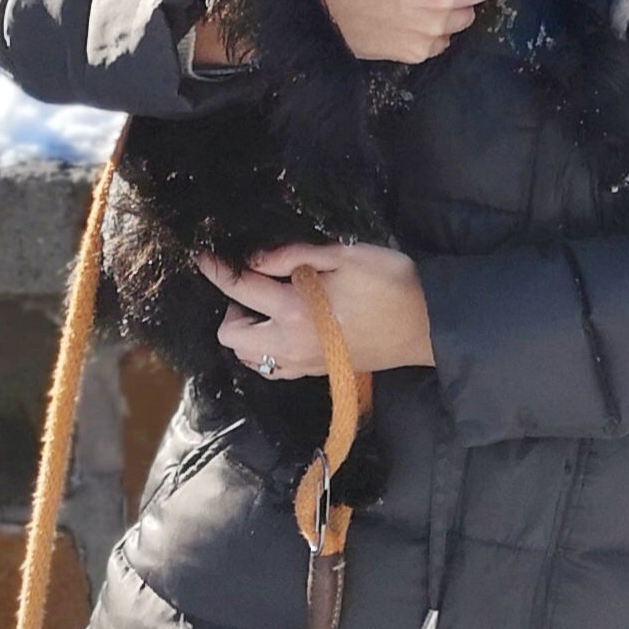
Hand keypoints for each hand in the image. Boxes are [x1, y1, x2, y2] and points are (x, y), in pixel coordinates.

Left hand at [198, 242, 434, 375]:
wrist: (425, 325)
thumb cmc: (390, 284)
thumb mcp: (345, 256)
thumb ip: (295, 255)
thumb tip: (256, 258)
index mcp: (295, 310)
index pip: (241, 289)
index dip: (218, 270)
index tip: (203, 257)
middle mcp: (290, 343)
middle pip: (232, 336)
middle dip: (231, 309)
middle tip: (254, 287)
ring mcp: (302, 363)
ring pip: (250, 358)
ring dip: (247, 333)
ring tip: (267, 310)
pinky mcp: (316, 373)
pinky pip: (273, 370)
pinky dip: (266, 352)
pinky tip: (283, 331)